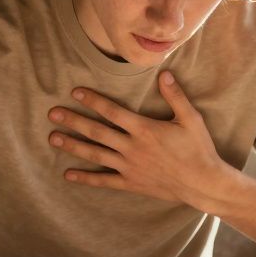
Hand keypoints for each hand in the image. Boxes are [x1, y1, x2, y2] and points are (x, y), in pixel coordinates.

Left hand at [47, 71, 230, 206]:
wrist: (203, 183)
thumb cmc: (198, 149)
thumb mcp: (191, 119)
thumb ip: (175, 96)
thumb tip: (164, 73)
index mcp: (144, 129)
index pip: (112, 111)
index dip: (93, 100)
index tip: (75, 92)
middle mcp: (132, 148)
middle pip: (97, 131)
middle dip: (73, 121)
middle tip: (52, 114)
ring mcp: (129, 167)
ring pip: (95, 155)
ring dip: (73, 146)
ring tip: (53, 138)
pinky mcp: (131, 183)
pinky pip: (104, 181)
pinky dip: (86, 178)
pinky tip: (68, 175)